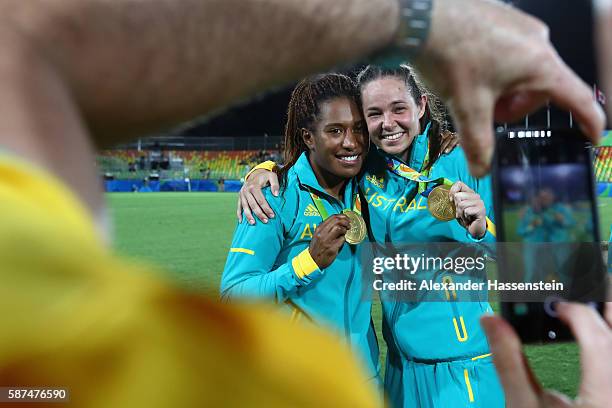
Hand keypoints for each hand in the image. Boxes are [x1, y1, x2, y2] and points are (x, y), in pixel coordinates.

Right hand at [237, 169, 278, 224]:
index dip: (266, 208)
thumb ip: (275, 184)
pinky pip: (238, 207)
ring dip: (249, 216)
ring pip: (245, 207)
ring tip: (253, 223)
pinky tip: (241, 221)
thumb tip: (276, 195)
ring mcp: (242, 194)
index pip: (261, 200)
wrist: (255, 173)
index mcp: (254, 186)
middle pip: (253, 205)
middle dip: (259, 214)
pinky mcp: (239, 197)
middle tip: (266, 221)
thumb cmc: (265, 176)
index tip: (272, 215)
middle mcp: (246, 190)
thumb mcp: (272, 176)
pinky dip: (239, 214)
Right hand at [308, 214, 349, 268]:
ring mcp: (327, 241)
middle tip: (348, 225)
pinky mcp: (332, 248)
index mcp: (319, 229)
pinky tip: (341, 240)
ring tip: (345, 232)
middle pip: (337, 221)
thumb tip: (338, 222)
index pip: (332, 217)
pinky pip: (341, 240)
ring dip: (345, 229)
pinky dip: (343, 239)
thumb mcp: (317, 235)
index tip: (346, 218)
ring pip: (339, 228)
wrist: (313, 260)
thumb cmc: (316, 248)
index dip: (342, 216)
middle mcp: (322, 233)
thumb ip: (326, 228)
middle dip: (346, 221)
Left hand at [416, 0, 604, 175]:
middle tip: (488, 114)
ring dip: (505, 90)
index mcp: (539, 63)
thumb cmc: (448, 54)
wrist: (420, 18)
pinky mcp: (504, 20)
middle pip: (542, 89)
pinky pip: (511, 54)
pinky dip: (496, 72)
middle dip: (516, 108)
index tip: (592, 138)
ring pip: (524, 73)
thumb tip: (481, 169)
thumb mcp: (466, 107)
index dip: (588, 122)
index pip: (577, 98)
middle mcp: (537, 41)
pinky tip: (470, 73)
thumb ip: (478, 143)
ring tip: (474, 91)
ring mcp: (521, 27)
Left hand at [449, 181, 485, 238]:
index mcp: (470, 193)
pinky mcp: (481, 210)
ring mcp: (479, 202)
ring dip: (460, 213)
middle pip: (458, 196)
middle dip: (456, 207)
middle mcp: (476, 196)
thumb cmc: (466, 218)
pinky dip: (465, 217)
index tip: (451, 201)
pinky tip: (469, 219)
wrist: (474, 229)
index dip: (452, 191)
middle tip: (461, 212)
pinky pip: (466, 211)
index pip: (459, 184)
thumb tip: (448, 196)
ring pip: (461, 204)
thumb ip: (454, 200)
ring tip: (465, 216)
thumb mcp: (457, 207)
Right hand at [481, 302, 611, 406]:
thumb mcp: (522, 402)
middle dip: (604, 304)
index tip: (557, 306)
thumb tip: (491, 322)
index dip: (578, 314)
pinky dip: (605, 336)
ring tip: (585, 306)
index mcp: (600, 396)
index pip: (599, 343)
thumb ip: (508, 361)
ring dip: (605, 318)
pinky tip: (592, 331)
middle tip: (584, 286)